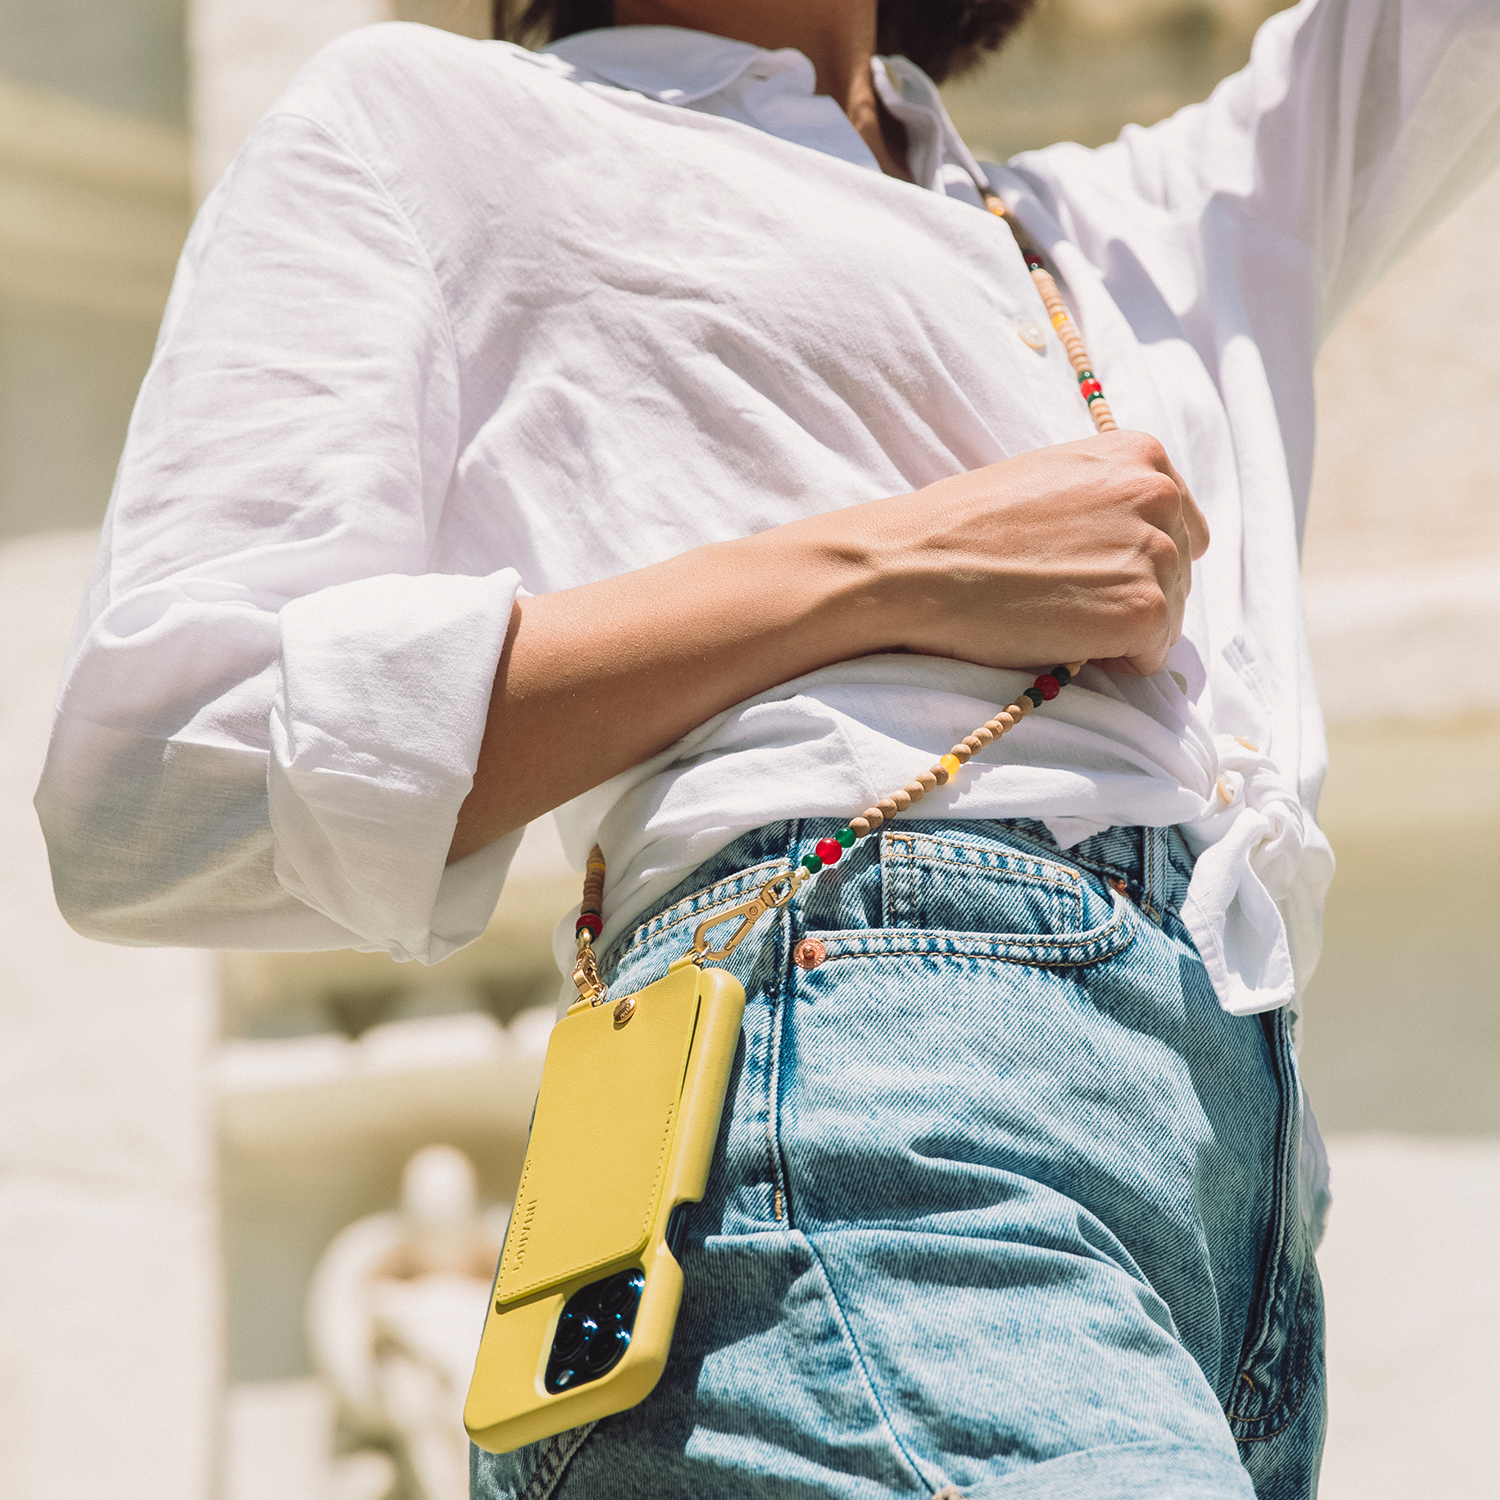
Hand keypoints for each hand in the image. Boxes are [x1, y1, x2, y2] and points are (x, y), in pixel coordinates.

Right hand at [842, 430, 1209, 675]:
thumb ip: (1104, 499)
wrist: (914, 565)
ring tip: (1053, 615)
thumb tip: (1133, 546)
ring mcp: (1155, 553)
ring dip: (1120, 629)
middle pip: (1179, 572)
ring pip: (1170, 615)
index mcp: (1140, 454)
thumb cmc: (963, 529)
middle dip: (1130, 593)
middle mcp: (1158, 494)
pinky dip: (1115, 662)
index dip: (1134, 559)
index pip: (1180, 523)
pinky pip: (1152, 656)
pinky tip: (1063, 641)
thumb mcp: (1049, 482)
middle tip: (1059, 599)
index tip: (1087, 572)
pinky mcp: (1144, 610)